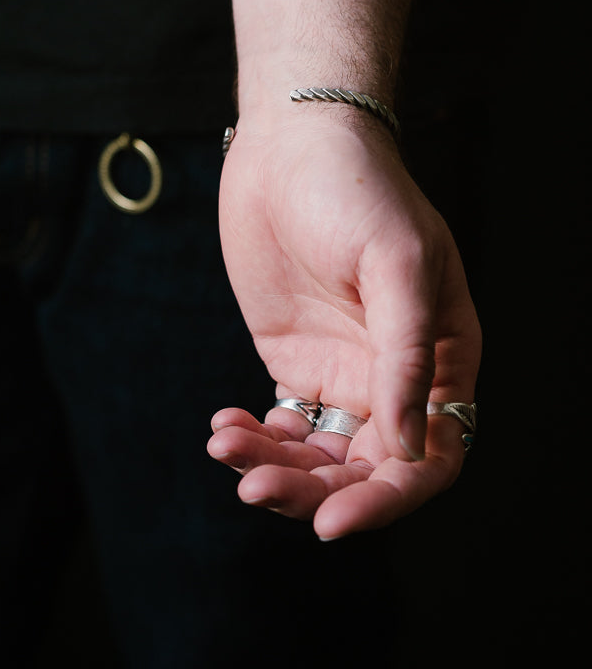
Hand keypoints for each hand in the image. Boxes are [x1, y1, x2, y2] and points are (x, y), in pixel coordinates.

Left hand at [208, 106, 480, 538]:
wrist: (292, 146)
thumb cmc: (360, 190)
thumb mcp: (398, 265)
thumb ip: (409, 355)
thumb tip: (409, 444)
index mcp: (443, 357)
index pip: (431, 457)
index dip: (387, 500)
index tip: (331, 522)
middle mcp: (396, 375)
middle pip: (365, 470)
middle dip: (313, 492)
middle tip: (256, 487)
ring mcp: (343, 371)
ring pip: (316, 455)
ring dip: (272, 466)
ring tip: (227, 447)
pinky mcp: (295, 360)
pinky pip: (280, 424)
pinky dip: (252, 438)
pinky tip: (223, 428)